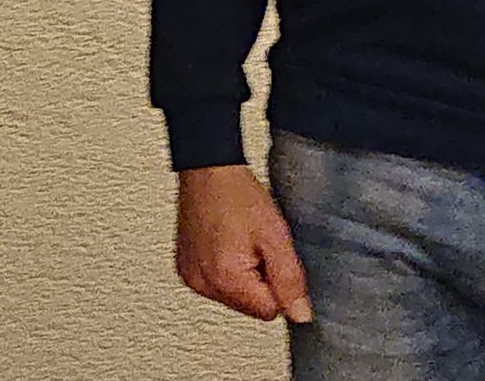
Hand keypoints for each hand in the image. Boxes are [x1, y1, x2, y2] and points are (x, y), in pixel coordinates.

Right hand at [175, 164, 312, 323]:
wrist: (207, 169)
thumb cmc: (237, 195)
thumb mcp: (276, 236)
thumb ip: (290, 280)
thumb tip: (300, 315)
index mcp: (226, 279)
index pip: (269, 312)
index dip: (277, 285)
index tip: (270, 256)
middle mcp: (202, 284)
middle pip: (249, 307)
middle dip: (259, 282)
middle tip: (255, 245)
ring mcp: (190, 277)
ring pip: (232, 297)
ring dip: (240, 276)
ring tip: (238, 240)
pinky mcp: (184, 269)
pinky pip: (214, 284)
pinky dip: (223, 269)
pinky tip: (224, 243)